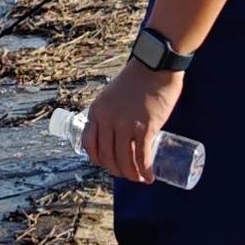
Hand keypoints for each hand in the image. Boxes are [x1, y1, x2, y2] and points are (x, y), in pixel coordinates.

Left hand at [80, 61, 179, 182]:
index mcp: (96, 112)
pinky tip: (150, 176)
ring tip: (140, 178)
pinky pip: (142, 156)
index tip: (108, 164)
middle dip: (117, 170)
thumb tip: (114, 131)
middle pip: (108, 156)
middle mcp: (107, 120)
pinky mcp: (145, 128)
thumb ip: (109, 112)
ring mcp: (126, 125)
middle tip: (127, 174)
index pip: (89, 144)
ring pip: (125, 160)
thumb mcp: (111, 96)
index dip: (98, 159)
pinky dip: (146, 170)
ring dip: (132, 175)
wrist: (155, 66)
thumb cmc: (135, 80)